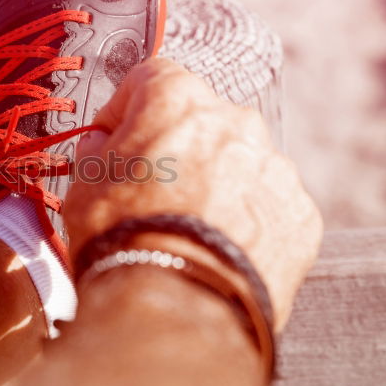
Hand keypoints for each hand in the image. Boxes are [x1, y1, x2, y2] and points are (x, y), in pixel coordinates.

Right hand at [64, 59, 321, 328]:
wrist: (176, 307)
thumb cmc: (122, 239)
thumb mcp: (83, 187)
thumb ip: (97, 153)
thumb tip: (103, 144)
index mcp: (178, 100)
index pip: (151, 78)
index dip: (127, 109)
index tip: (114, 140)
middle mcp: (236, 121)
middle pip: (203, 122)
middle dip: (180, 150)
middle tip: (154, 195)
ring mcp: (276, 167)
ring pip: (242, 165)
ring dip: (219, 186)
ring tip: (190, 236)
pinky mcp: (301, 214)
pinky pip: (270, 207)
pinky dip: (250, 224)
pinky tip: (220, 256)